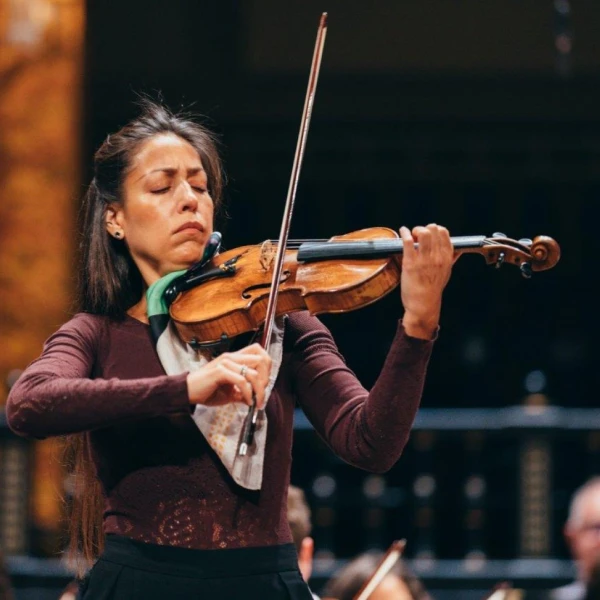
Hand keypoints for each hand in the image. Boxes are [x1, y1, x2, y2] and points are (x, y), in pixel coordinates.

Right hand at [186, 343, 271, 408]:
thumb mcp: (229, 392)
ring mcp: (226, 363)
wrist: (187, 392)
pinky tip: (247, 402)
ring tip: (256, 401)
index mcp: (234, 358)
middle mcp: (231, 357)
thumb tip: (254, 398)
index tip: (264, 382)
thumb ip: (242, 392)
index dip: (267, 365)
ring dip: (259, 390)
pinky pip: (241, 381)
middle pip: (261, 359)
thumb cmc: (207, 390)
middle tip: (262, 393)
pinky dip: (248, 393)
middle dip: (266, 378)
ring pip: (254, 373)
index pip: (259, 350)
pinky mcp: (220, 372)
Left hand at [398, 224, 453, 338]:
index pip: (444, 233)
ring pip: (423, 233)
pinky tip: (402, 232)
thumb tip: (458, 251)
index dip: (435, 230)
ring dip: (415, 230)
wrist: (423, 304)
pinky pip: (408, 242)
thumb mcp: (447, 273)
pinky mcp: (410, 263)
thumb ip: (451, 260)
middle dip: (424, 228)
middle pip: (433, 229)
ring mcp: (424, 259)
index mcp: (446, 257)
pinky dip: (404, 233)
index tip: (429, 234)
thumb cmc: (433, 289)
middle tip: (418, 235)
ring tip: (412, 235)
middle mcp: (437, 256)